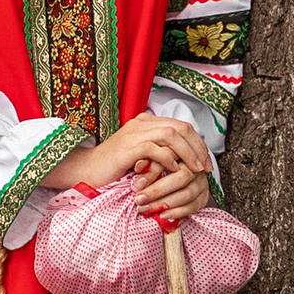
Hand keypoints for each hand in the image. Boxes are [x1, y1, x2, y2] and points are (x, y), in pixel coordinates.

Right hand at [51, 116, 211, 212]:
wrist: (87, 171)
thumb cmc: (115, 168)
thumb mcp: (142, 157)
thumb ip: (160, 152)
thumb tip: (186, 160)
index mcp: (146, 122)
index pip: (181, 126)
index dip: (197, 143)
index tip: (206, 161)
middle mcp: (142, 123)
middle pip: (180, 127)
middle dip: (197, 147)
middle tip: (205, 166)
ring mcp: (135, 133)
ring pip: (172, 135)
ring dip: (187, 153)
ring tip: (194, 169)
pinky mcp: (129, 146)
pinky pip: (156, 148)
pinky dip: (169, 159)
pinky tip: (174, 171)